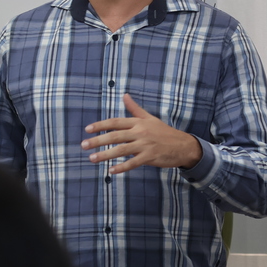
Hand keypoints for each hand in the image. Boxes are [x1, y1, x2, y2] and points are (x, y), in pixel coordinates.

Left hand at [82, 93, 202, 173]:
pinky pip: (133, 162)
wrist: (183, 145)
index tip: (87, 129)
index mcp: (139, 122)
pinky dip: (122, 167)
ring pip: (122, 150)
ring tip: (92, 158)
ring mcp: (145, 145)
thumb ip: (135, 108)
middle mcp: (141, 132)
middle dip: (98, 141)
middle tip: (83, 145)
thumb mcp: (149, 118)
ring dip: (106, 155)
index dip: (101, 125)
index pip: (116, 122)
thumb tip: (124, 95)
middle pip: (115, 136)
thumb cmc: (164, 132)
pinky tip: (111, 171)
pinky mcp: (150, 157)